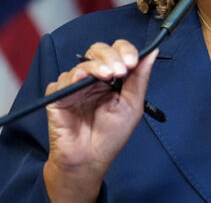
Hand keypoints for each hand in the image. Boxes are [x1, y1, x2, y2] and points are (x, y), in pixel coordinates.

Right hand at [42, 40, 157, 201]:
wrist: (90, 159)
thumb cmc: (111, 136)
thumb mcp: (132, 105)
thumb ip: (140, 78)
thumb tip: (151, 52)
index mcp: (112, 78)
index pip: (117, 52)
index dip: (125, 51)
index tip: (132, 62)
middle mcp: (93, 79)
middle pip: (98, 51)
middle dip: (111, 56)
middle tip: (120, 70)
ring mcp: (75, 86)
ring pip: (82, 64)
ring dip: (95, 66)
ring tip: (106, 75)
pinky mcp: (58, 96)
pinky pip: (62, 81)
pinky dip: (72, 78)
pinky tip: (81, 82)